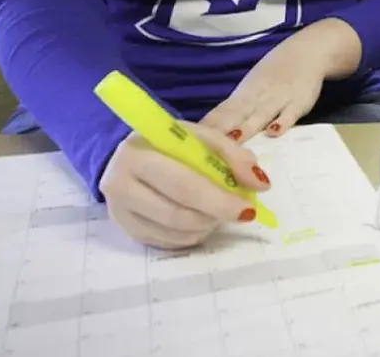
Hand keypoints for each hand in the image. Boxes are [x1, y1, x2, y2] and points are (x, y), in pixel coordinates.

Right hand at [100, 121, 269, 249]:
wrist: (126, 154)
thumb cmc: (168, 143)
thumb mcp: (200, 137)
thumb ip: (232, 155)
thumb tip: (260, 184)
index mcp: (138, 154)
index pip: (183, 183)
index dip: (218, 199)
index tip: (248, 208)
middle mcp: (120, 185)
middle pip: (177, 213)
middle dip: (216, 215)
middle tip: (241, 214)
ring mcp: (119, 212)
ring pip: (174, 232)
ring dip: (206, 226)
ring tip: (217, 211)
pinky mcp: (125, 230)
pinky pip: (167, 243)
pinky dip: (191, 235)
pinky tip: (199, 219)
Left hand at [200, 33, 329, 142]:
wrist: (308, 52)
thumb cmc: (276, 72)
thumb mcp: (253, 86)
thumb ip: (236, 108)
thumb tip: (210, 129)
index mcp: (244, 93)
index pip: (223, 110)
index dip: (209, 124)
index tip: (194, 139)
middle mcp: (258, 96)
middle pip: (238, 114)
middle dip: (223, 130)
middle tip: (209, 146)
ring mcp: (279, 99)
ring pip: (261, 114)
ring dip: (247, 128)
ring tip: (234, 141)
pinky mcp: (299, 103)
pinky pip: (290, 113)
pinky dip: (282, 122)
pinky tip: (274, 132)